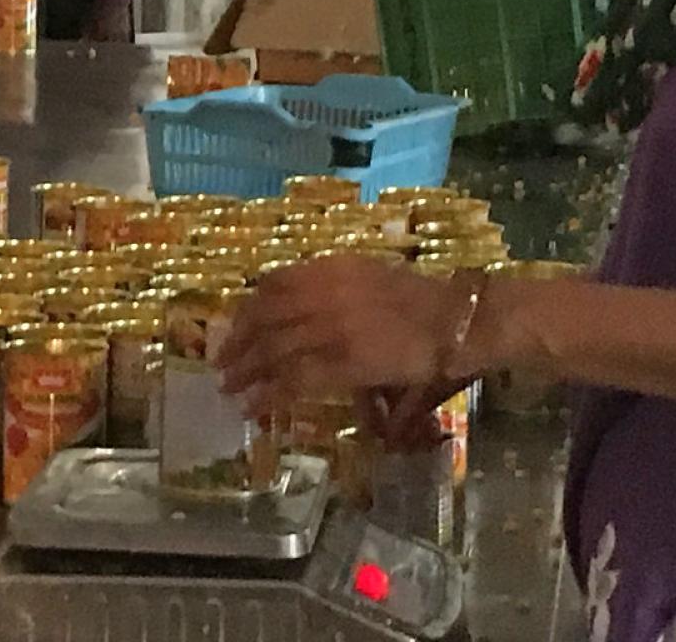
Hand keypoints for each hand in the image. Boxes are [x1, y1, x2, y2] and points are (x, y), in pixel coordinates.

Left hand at [215, 256, 472, 414]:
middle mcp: (323, 293)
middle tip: (221, 363)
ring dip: (244, 371)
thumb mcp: (370, 278)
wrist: (455, 321)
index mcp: (330, 268)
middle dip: (237, 343)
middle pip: (264, 318)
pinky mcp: (342, 362)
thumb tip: (303, 311)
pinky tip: (252, 406)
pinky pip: (293, 379)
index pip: (273, 284)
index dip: (247, 309)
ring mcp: (331, 328)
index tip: (234, 327)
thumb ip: (333, 289)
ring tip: (228, 388)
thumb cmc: (421, 302)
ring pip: (272, 351)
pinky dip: (267, 393)